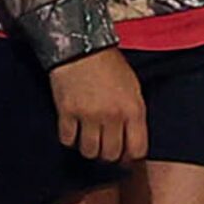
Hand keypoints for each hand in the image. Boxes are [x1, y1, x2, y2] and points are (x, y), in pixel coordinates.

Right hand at [48, 47, 147, 164]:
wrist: (80, 47)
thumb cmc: (109, 65)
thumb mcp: (133, 88)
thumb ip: (134, 114)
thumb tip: (130, 139)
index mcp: (133, 110)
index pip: (137, 150)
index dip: (130, 156)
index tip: (124, 154)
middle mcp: (112, 116)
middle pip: (111, 154)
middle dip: (108, 154)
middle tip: (103, 146)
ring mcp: (88, 115)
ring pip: (89, 151)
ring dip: (88, 148)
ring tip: (87, 138)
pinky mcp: (66, 111)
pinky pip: (67, 140)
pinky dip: (69, 139)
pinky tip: (72, 130)